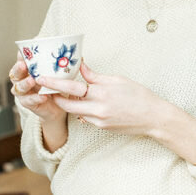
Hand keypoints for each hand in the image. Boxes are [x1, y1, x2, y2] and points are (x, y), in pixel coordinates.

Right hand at [9, 58, 71, 124]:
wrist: (55, 105)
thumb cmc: (51, 85)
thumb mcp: (53, 73)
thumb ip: (54, 64)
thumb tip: (67, 53)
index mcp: (25, 69)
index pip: (20, 60)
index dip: (21, 56)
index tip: (23, 52)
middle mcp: (20, 79)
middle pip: (15, 73)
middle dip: (19, 69)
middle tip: (24, 65)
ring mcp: (22, 92)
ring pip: (19, 88)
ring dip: (25, 83)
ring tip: (33, 80)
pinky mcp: (27, 103)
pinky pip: (29, 100)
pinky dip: (36, 98)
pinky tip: (43, 96)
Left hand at [36, 61, 160, 136]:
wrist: (153, 118)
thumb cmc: (139, 96)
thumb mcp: (118, 80)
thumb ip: (95, 76)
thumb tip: (80, 67)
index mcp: (102, 92)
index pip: (72, 87)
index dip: (54, 83)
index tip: (42, 78)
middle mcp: (98, 108)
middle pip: (67, 104)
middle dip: (55, 96)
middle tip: (46, 88)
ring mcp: (99, 120)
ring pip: (76, 111)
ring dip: (69, 103)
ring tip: (65, 94)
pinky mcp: (101, 128)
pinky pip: (86, 118)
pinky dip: (83, 110)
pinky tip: (87, 104)